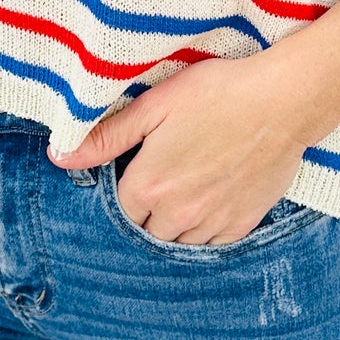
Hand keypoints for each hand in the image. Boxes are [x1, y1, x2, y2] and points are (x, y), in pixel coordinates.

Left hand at [49, 50, 315, 244]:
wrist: (281, 101)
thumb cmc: (216, 94)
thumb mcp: (154, 105)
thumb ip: (106, 136)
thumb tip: (58, 157)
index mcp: (148, 186)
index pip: (120, 209)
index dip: (126, 188)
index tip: (138, 169)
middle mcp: (176, 214)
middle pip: (147, 231)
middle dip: (148, 212)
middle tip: (163, 179)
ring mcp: (211, 223)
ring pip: (179, 244)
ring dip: (175, 225)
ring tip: (186, 192)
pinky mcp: (243, 223)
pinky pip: (213, 245)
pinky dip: (206, 231)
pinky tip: (211, 204)